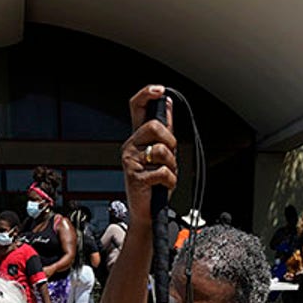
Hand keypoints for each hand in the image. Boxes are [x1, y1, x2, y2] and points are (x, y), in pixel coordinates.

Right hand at [120, 86, 176, 223]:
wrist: (147, 212)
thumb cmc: (154, 184)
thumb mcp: (163, 153)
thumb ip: (164, 130)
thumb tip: (168, 104)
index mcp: (137, 138)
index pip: (136, 107)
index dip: (147, 94)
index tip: (159, 90)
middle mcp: (131, 146)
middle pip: (155, 126)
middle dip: (170, 141)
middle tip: (168, 156)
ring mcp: (131, 161)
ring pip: (161, 149)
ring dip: (171, 164)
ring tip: (165, 174)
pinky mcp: (136, 177)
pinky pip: (163, 171)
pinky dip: (170, 180)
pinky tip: (163, 185)